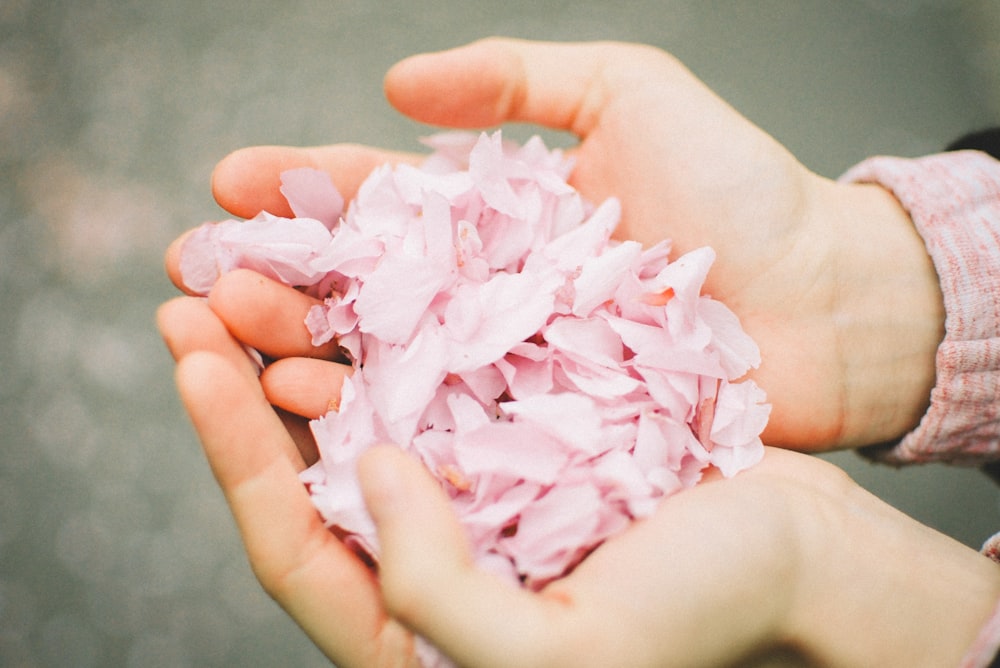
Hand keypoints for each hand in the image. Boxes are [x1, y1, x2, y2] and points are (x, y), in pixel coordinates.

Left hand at [158, 297, 998, 667]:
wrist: (801, 555)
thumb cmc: (702, 615)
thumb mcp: (556, 656)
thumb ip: (436, 593)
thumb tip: (374, 475)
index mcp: (421, 638)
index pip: (295, 548)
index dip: (232, 456)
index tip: (193, 358)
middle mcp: (431, 565)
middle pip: (306, 477)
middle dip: (241, 387)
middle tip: (192, 294)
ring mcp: (469, 501)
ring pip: (357, 421)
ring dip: (303, 346)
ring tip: (254, 269)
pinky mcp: (511, 447)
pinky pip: (426, 386)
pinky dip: (386, 337)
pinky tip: (358, 283)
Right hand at [165, 38, 942, 450]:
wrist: (826, 306)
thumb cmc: (740, 194)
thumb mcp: (630, 93)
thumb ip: (518, 78)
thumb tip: (395, 85)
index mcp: (494, 219)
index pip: (376, 202)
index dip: (300, 190)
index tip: (228, 185)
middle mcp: (485, 297)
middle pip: (360, 287)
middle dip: (274, 277)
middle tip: (198, 276)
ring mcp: (505, 368)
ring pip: (383, 360)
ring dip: (302, 349)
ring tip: (235, 341)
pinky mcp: (532, 431)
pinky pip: (441, 424)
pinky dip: (374, 420)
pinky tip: (314, 413)